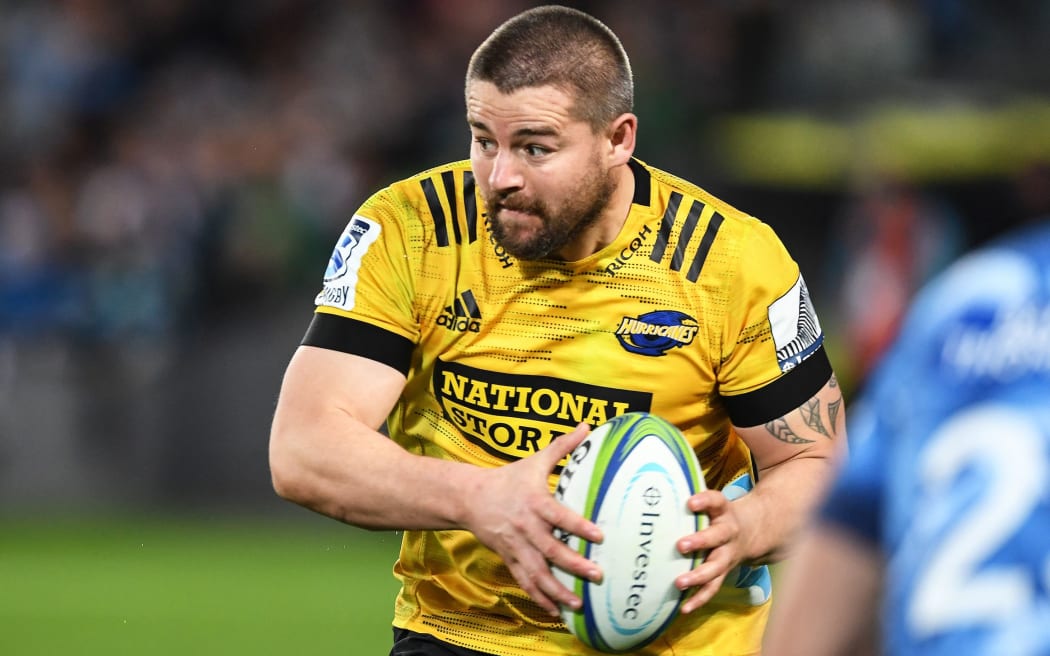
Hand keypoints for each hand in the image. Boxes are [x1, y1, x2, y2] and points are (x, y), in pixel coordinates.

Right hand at [464, 423, 604, 616]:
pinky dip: (539, 597)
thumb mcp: (534, 461)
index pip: (558, 516)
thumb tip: (587, 426)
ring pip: (537, 572)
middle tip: (596, 574)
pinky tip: (555, 612)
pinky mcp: (509, 559)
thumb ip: (562, 447)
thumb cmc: (509, 478)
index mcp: (534, 502)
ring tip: (578, 603)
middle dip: (573, 564)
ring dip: (557, 590)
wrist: (469, 498)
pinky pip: (525, 581)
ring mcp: (516, 546)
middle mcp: (525, 528)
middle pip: (550, 549)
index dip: (578, 526)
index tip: (598, 536)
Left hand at [673, 489, 742, 613]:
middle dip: (700, 541)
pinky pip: (713, 588)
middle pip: (717, 537)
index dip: (704, 501)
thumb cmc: (718, 515)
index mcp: (723, 511)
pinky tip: (684, 608)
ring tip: (679, 583)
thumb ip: (693, 498)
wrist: (751, 532)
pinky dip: (699, 599)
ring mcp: (727, 555)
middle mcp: (728, 533)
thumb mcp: (712, 502)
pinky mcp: (723, 573)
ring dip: (698, 576)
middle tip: (680, 545)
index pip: (716, 501)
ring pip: (716, 567)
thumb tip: (658, 484)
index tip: (690, 502)